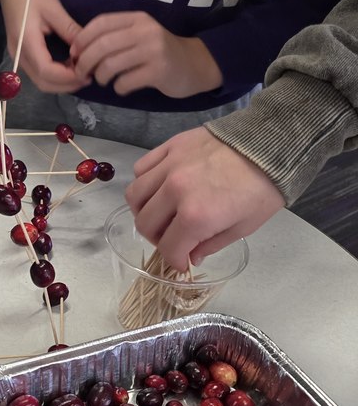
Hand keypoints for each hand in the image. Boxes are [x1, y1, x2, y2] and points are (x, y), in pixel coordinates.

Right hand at [0, 0, 83, 92]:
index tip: (87, 73)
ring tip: (81, 72)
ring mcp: (18, 55)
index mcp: (26, 41)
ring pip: (40, 81)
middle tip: (88, 76)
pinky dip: (54, 76)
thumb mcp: (54, 9)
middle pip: (43, 82)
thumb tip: (88, 49)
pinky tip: (69, 67)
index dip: (67, 77)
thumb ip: (70, 31)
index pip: (46, 71)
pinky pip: (38, 73)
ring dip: (61, 82)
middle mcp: (19, 54)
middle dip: (66, 85)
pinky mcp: (20, 54)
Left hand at [69, 11, 221, 97]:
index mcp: (137, 19)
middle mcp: (145, 31)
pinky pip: (125, 82)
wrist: (194, 64)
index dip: (82, 39)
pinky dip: (118, 88)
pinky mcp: (159, 71)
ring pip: (110, 65)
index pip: (101, 23)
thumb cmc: (159, 52)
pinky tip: (122, 87)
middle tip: (81, 73)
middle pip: (102, 45)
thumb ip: (114, 37)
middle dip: (84, 62)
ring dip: (100, 77)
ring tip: (103, 80)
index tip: (74, 53)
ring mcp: (153, 51)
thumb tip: (78, 51)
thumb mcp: (139, 35)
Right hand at [125, 127, 284, 269]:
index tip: (181, 261)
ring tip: (158, 212)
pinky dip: (145, 182)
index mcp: (195, 216)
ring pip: (135, 195)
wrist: (271, 144)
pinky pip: (142, 167)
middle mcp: (174, 192)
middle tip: (172, 238)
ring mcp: (169, 166)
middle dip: (157, 239)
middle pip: (145, 224)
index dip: (174, 260)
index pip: (168, 247)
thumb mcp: (244, 226)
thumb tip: (191, 255)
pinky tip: (159, 186)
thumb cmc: (263, 189)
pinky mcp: (170, 146)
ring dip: (143, 211)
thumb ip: (212, 244)